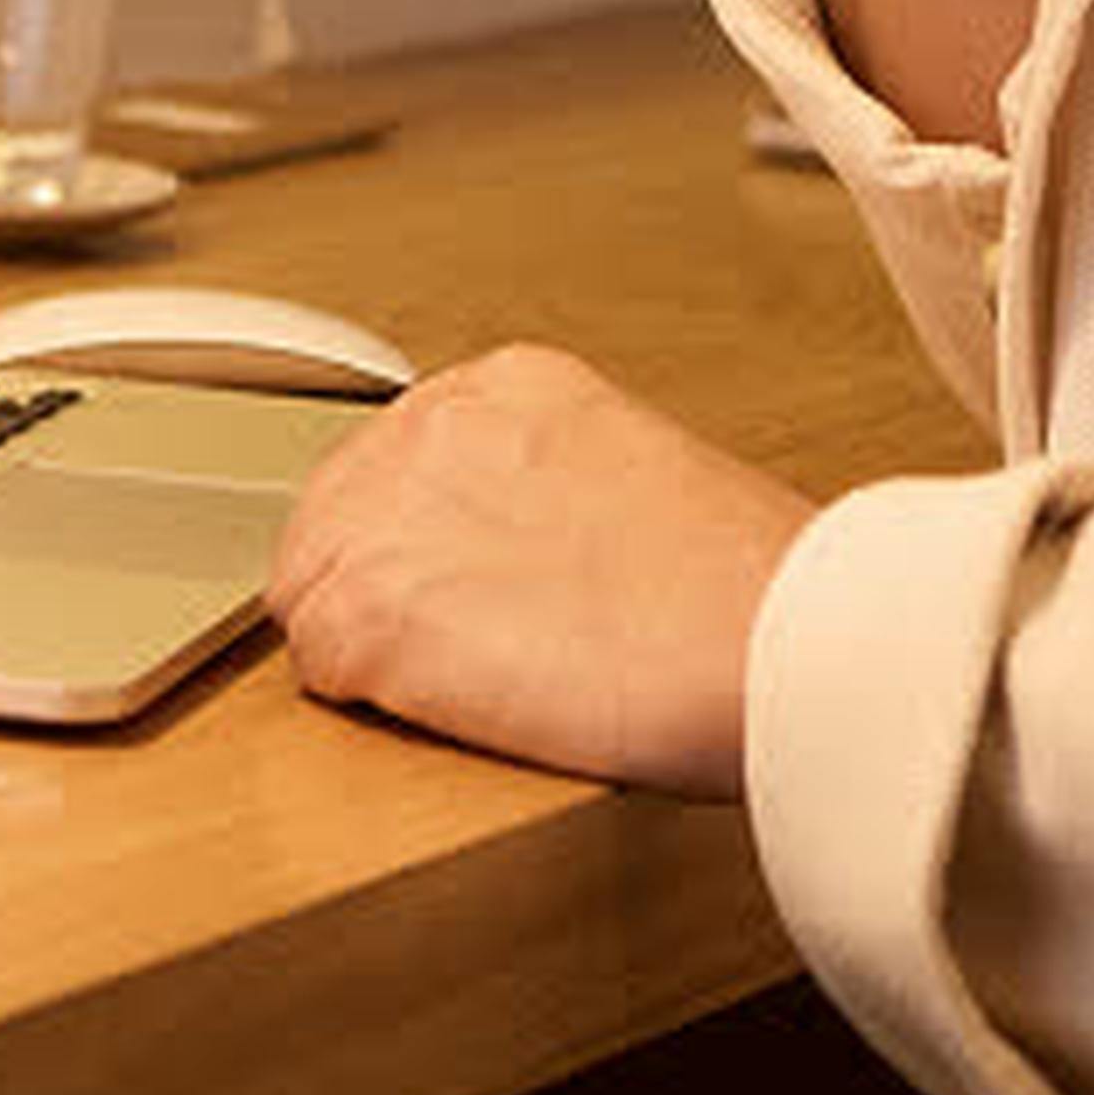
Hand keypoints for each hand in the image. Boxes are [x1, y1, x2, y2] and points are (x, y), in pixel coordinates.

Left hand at [266, 346, 813, 797]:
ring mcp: (393, 510)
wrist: (782, 638)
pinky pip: (316, 664)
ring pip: (311, 589)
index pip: (392, 462)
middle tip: (452, 658)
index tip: (452, 590)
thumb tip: (510, 556)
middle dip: (373, 589)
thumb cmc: (747, 589)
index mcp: (507, 384)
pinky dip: (371, 702)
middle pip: (332, 517)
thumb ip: (547, 490)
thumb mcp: (634, 477)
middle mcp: (435, 423)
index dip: (412, 542)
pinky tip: (455, 710)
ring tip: (465, 690)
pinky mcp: (375, 607)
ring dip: (368, 649)